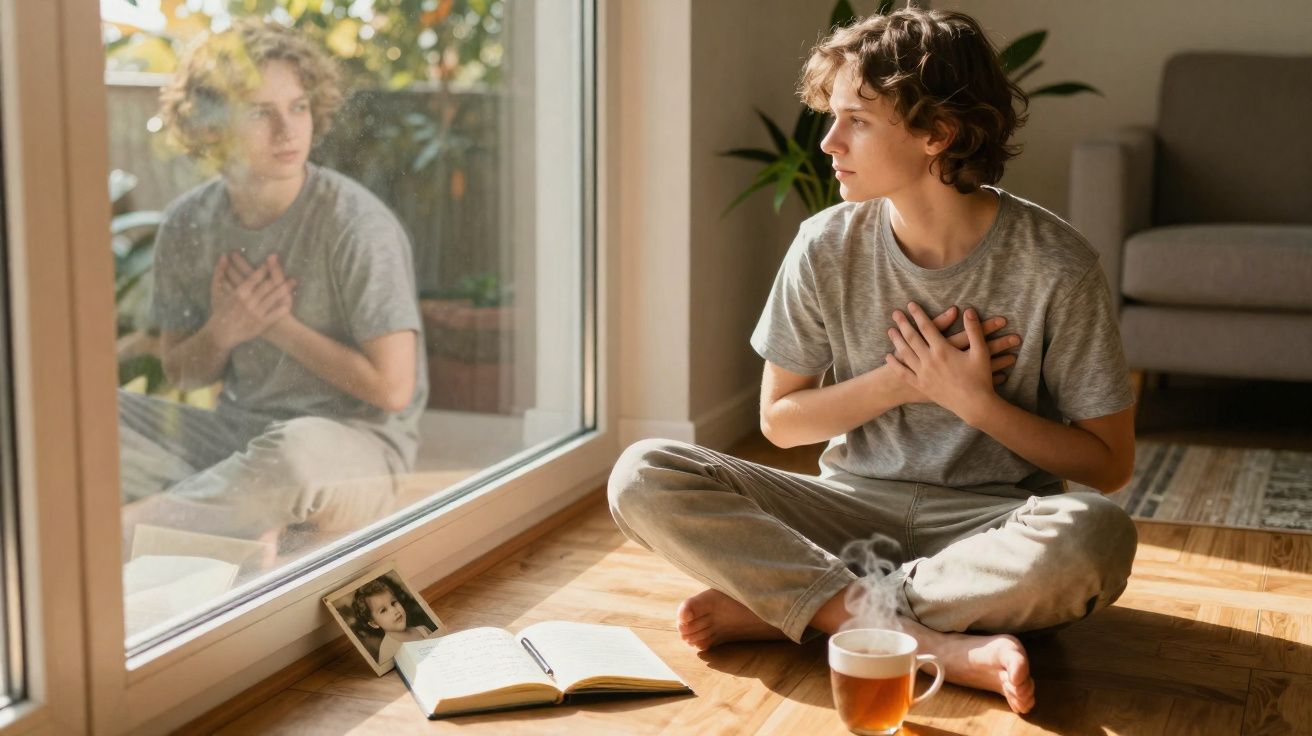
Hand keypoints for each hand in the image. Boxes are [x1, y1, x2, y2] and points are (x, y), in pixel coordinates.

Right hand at [206, 253, 296, 348]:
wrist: (220, 334)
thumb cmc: (219, 312)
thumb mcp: (216, 292)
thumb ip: (219, 273)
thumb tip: (223, 256)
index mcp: (239, 292)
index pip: (255, 277)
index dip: (266, 268)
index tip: (274, 259)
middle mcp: (249, 302)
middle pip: (268, 287)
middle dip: (280, 279)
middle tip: (290, 271)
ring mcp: (256, 313)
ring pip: (273, 298)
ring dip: (285, 289)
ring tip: (294, 282)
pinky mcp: (261, 324)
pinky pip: (274, 315)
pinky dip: (282, 309)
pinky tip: (291, 303)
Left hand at [884, 303, 1002, 423]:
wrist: (974, 405)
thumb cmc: (980, 378)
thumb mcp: (981, 352)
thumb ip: (974, 330)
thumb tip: (969, 310)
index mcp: (943, 350)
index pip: (927, 327)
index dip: (918, 314)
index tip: (911, 305)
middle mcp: (929, 360)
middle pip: (912, 338)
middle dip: (903, 324)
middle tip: (895, 313)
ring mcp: (923, 374)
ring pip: (905, 353)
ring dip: (897, 340)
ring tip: (890, 330)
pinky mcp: (921, 386)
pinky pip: (904, 373)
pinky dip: (895, 364)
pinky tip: (888, 357)